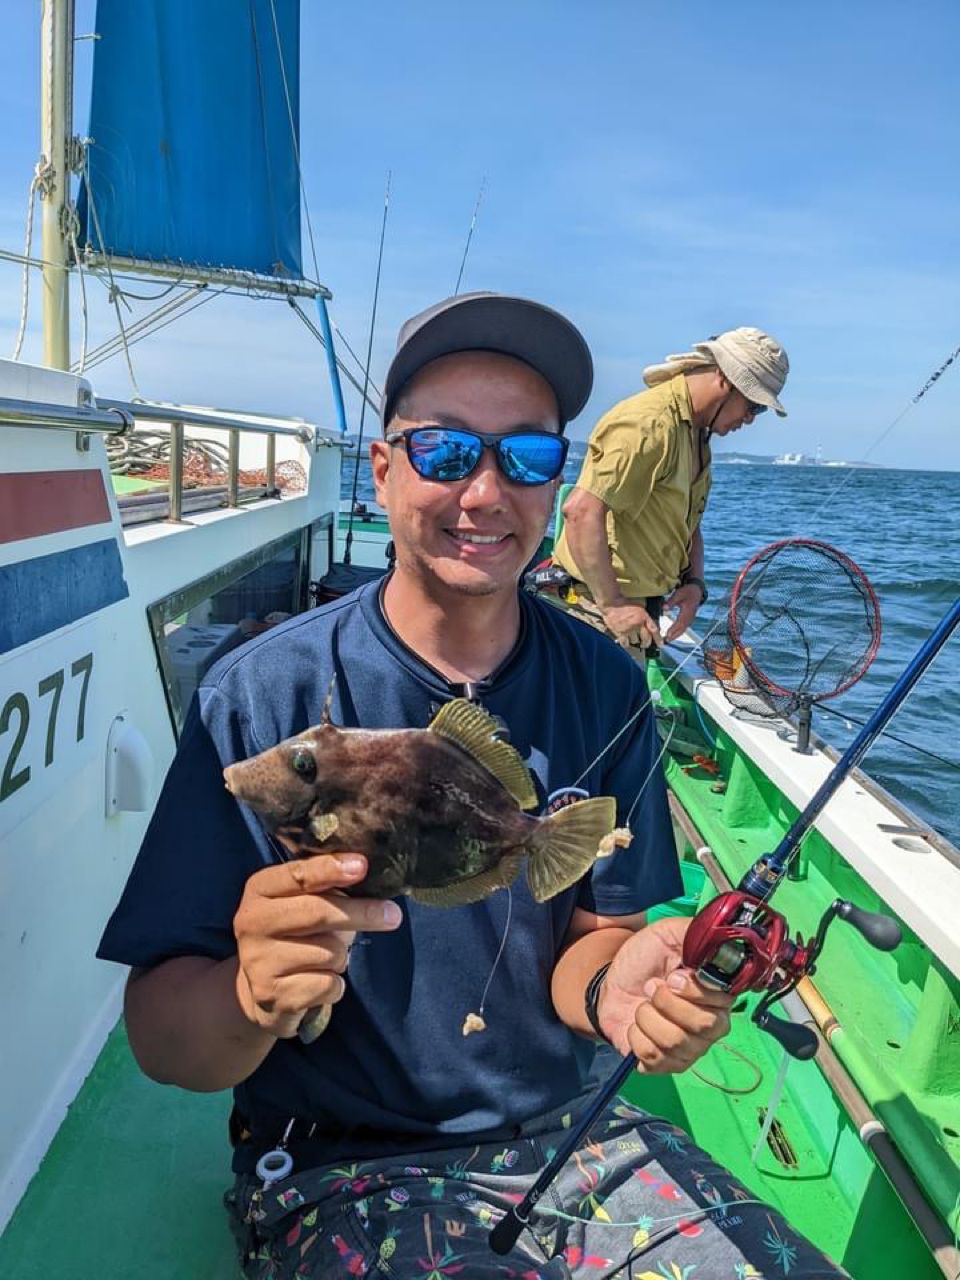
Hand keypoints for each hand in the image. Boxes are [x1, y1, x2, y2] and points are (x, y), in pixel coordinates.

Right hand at [232, 852, 401, 1037]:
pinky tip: (319, 982)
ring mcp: (258, 961)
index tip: (363, 866)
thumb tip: (365, 876)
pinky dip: (335, 985)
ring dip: (342, 957)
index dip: (330, 869)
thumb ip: (326, 888)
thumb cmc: (294, 934)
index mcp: (259, 890)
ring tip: (327, 959)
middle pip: (317, 912)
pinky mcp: (273, 995)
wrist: (261, 991)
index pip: (297, 875)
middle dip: (361, 913)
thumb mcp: (301, 903)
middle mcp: (251, 923)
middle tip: (393, 915)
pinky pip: (328, 985)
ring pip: (329, 952)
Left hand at [598, 917, 730, 1071]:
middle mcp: (712, 1026)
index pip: (722, 1000)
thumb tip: (719, 940)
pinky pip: (652, 1057)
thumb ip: (695, 932)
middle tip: (651, 988)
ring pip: (675, 1042)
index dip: (693, 989)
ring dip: (647, 1016)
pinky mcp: (665, 1065)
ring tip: (643, 1004)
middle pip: (702, 1025)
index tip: (672, 976)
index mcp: (719, 994)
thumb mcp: (667, 934)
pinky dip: (635, 1035)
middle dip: (666, 1001)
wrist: (613, 983)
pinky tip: (636, 1025)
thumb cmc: (646, 959)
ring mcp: (690, 1049)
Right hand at [600, 600, 660, 648]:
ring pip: (635, 641)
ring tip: (633, 638)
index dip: (658, 638)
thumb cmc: (624, 603)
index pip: (654, 629)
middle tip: (645, 644)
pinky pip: (625, 643)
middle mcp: (637, 624)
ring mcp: (628, 630)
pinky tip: (626, 642)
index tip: (660, 644)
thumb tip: (651, 625)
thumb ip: (645, 616)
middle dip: (646, 643)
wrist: (612, 604)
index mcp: (643, 617)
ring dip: (635, 641)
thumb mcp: (640, 607)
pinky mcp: (620, 633)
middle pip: (646, 639)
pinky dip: (626, 644)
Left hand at [661, 583, 702, 642]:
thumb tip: (664, 607)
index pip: (680, 623)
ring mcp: (690, 619)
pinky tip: (673, 635)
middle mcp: (690, 617)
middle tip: (666, 641)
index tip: (667, 634)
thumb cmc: (687, 592)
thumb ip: (671, 601)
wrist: (696, 591)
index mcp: (687, 612)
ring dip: (676, 635)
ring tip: (668, 640)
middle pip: (682, 629)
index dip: (674, 629)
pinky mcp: (689, 619)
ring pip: (683, 629)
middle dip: (674, 636)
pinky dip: (678, 632)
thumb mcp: (679, 594)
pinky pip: (684, 628)